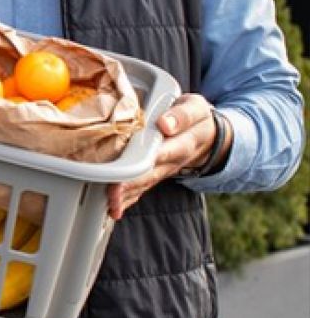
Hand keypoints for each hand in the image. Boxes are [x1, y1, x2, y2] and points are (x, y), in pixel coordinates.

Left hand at [106, 93, 228, 218]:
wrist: (208, 135)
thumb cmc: (195, 117)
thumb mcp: (196, 108)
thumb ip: (182, 115)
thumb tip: (165, 124)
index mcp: (183, 143)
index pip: (163, 153)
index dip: (145, 161)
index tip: (132, 166)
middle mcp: (172, 161)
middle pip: (150, 175)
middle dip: (130, 185)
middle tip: (111, 195)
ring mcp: (164, 170)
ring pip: (144, 185)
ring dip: (127, 197)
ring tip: (109, 205)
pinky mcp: (156, 174)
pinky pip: (142, 188)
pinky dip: (127, 199)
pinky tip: (113, 208)